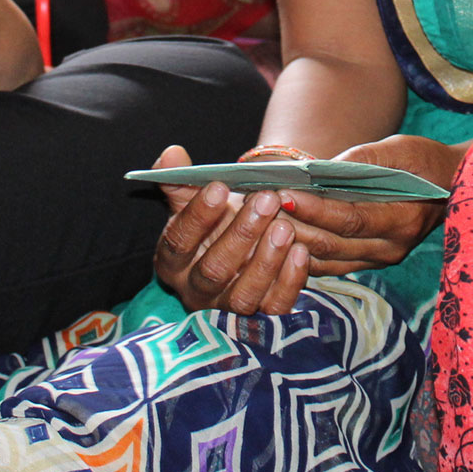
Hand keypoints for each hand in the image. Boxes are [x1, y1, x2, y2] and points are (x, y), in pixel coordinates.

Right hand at [149, 146, 309, 314]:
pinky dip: (289, 282)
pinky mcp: (259, 317)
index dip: (197, 216)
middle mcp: (196, 290)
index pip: (178, 242)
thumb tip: (171, 153)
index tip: (219, 187)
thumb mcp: (195, 200)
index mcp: (172, 261)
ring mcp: (227, 308)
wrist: (241, 245)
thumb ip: (181, 179)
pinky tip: (301, 252)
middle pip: (213, 271)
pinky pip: (274, 308)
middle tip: (266, 200)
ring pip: (243, 295)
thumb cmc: (215, 221)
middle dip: (241, 234)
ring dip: (267, 261)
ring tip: (285, 227)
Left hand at [277, 135, 459, 276]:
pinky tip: (278, 236)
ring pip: (327, 260)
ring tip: (262, 221)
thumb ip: (366, 157)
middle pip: (333, 244)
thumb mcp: (402, 148)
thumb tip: (322, 167)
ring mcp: (380, 259)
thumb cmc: (426, 162)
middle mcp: (391, 248)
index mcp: (403, 220)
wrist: (454, 187)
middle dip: (294, 226)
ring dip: (292, 243)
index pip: (351, 219)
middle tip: (262, 208)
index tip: (284, 195)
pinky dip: (303, 253)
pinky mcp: (368, 261)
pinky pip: (330, 264)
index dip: (315, 210)